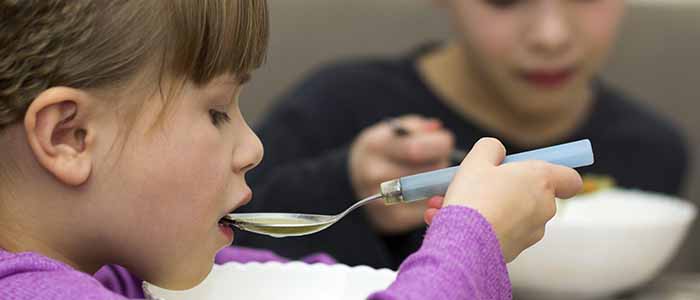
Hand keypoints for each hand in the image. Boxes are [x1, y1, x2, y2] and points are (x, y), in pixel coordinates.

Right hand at [349, 115, 454, 233]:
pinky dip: (432, 201)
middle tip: (438, 159)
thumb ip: (419, 127)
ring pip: (429, 192)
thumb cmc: (387, 148)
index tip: (443, 142)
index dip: (439, 145)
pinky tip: (425, 191)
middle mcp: (373, 174)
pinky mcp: (392, 220)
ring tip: (430, 174)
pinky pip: (426, 210)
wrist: (358, 177)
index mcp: (375, 145)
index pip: (416, 149)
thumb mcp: (397, 130)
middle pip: (427, 172)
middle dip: (441, 164)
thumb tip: (436, 129)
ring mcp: (380, 200)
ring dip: (439, 183)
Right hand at [437, 138, 581, 261]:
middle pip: (530, 193)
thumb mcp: (477, 159)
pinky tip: (449, 221)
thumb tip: (498, 153)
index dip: (556, 173)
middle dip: (501, 189)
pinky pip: (498, 232)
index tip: (533, 173)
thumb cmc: (474, 196)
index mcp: (541, 181)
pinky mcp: (516, 250)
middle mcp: (544, 208)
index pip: (570, 179)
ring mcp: (531, 232)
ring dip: (484, 208)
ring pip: (509, 213)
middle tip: (474, 186)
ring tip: (448, 205)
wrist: (466, 242)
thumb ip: (491, 148)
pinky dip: (480, 226)